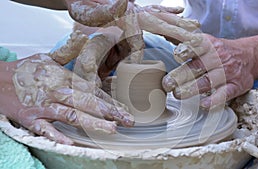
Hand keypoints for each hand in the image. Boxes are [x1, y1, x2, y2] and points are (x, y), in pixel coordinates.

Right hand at [0, 54, 133, 144]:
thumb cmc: (25, 71)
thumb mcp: (48, 58)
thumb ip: (68, 54)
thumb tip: (84, 43)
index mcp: (62, 78)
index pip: (91, 90)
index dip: (109, 100)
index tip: (124, 109)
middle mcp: (57, 92)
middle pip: (87, 103)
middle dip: (109, 112)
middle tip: (127, 121)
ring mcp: (44, 107)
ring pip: (72, 115)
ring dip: (92, 123)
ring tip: (111, 129)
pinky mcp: (32, 119)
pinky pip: (46, 129)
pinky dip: (57, 136)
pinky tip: (71, 143)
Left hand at [162, 34, 257, 109]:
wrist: (249, 56)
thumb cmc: (220, 51)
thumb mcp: (205, 42)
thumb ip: (185, 41)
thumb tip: (163, 34)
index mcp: (209, 45)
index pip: (197, 45)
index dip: (186, 50)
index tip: (177, 55)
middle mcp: (217, 58)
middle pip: (197, 67)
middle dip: (181, 75)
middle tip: (167, 83)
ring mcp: (227, 73)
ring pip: (208, 81)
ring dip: (192, 88)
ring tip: (178, 94)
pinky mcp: (236, 86)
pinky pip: (225, 94)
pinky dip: (215, 100)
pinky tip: (204, 105)